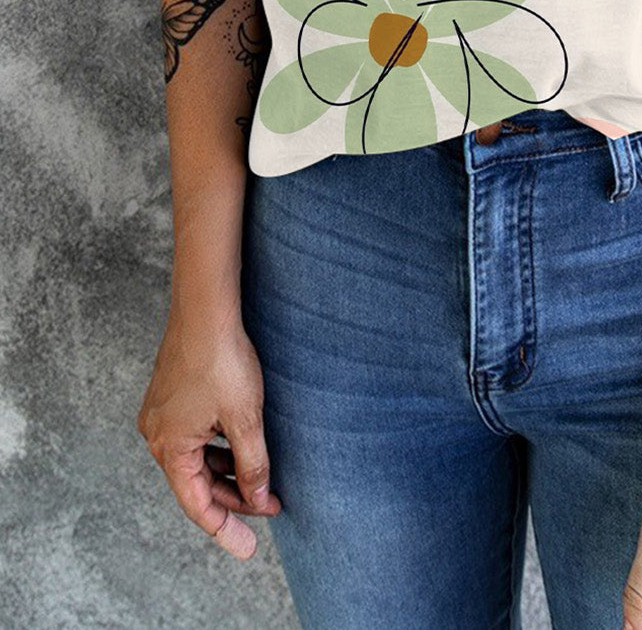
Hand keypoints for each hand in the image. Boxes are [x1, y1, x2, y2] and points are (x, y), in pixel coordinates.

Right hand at [136, 305, 280, 559]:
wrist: (206, 308)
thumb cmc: (223, 360)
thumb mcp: (245, 418)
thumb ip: (252, 464)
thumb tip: (258, 498)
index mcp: (170, 447)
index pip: (197, 505)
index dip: (225, 529)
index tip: (249, 547)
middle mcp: (158, 434)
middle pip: (196, 483)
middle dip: (234, 498)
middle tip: (270, 509)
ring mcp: (161, 414)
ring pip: (196, 459)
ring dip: (227, 472)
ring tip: (263, 482)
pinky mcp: (170, 396)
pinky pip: (194, 436)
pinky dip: (218, 448)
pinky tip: (243, 448)